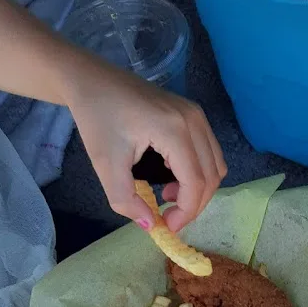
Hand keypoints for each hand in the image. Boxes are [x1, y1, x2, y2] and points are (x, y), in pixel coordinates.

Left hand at [65, 59, 226, 230]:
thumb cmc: (96, 118)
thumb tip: (150, 226)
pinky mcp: (193, 113)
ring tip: (169, 195)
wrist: (91, 80)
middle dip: (194, 205)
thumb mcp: (105, 165)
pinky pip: (209, 152)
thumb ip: (126, 200)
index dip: (186, 212)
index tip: (166, 226)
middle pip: (212, 176)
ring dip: (198, 190)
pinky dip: (198, 173)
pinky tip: (173, 176)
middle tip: (168, 216)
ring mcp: (197, 114)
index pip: (196, 183)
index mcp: (174, 130)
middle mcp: (193, 120)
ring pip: (216, 166)